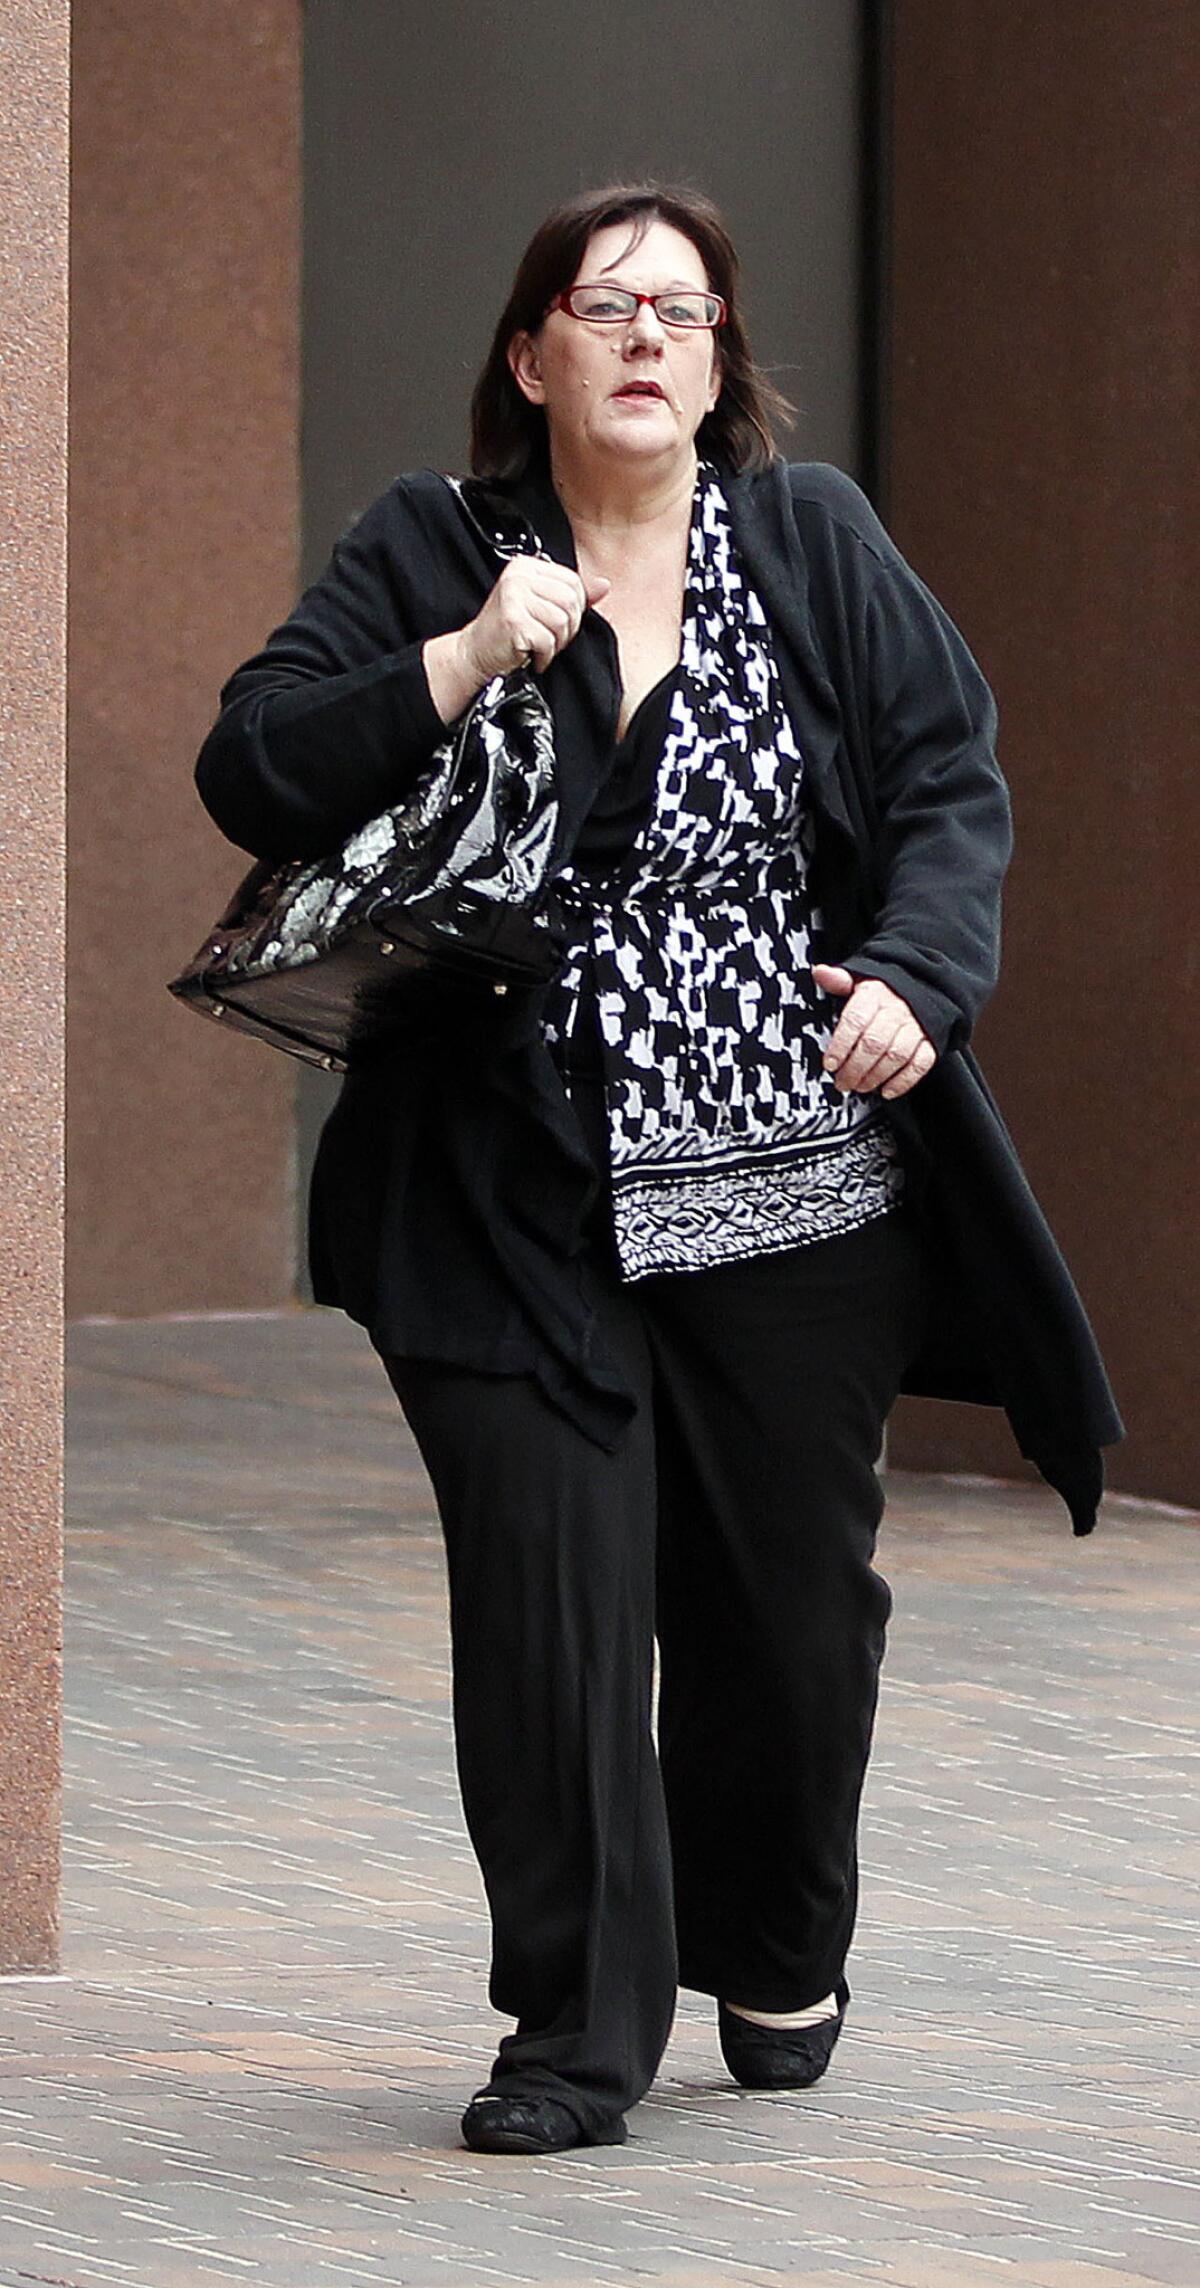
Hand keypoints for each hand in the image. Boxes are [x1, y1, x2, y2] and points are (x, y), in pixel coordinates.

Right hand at [464, 558, 610, 680]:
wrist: (475, 652)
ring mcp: (514, 595)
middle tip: (549, 638)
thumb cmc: (507, 630)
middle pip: (571, 601)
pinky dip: (544, 655)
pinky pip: (548, 640)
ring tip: (539, 646)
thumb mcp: (540, 605)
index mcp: (526, 565)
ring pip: (562, 621)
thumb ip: (572, 594)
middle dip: (567, 628)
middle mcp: (519, 575)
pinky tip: (531, 655)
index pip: (573, 581)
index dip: (574, 608)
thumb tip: (604, 585)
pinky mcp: (513, 619)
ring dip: (555, 643)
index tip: (558, 622)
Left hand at [811, 964, 936, 1099]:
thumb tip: (820, 972)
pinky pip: (920, 1064)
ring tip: (860, 1087)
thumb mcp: (860, 979)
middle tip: (841, 1082)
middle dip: (854, 1067)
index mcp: (876, 994)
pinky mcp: (930, 1041)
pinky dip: (903, 1081)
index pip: (855, 1020)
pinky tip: (887, 1090)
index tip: (830, 1063)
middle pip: (874, 1043)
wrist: (924, 986)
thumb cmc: (885, 990)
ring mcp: (916, 1026)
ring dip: (875, 1076)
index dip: (841, 1045)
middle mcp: (897, 1010)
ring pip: (896, 1056)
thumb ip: (839, 980)